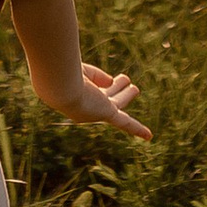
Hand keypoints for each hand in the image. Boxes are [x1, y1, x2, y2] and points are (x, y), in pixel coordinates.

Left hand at [35, 61, 150, 142]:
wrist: (58, 84)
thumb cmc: (63, 73)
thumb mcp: (79, 69)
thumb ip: (95, 76)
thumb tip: (111, 82)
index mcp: (73, 95)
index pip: (88, 87)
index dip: (96, 78)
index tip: (104, 76)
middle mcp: (83, 107)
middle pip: (103, 95)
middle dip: (114, 87)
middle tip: (125, 79)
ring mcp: (94, 112)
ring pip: (115, 102)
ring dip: (125, 94)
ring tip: (134, 88)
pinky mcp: (106, 113)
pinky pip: (125, 123)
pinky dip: (138, 130)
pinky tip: (148, 136)